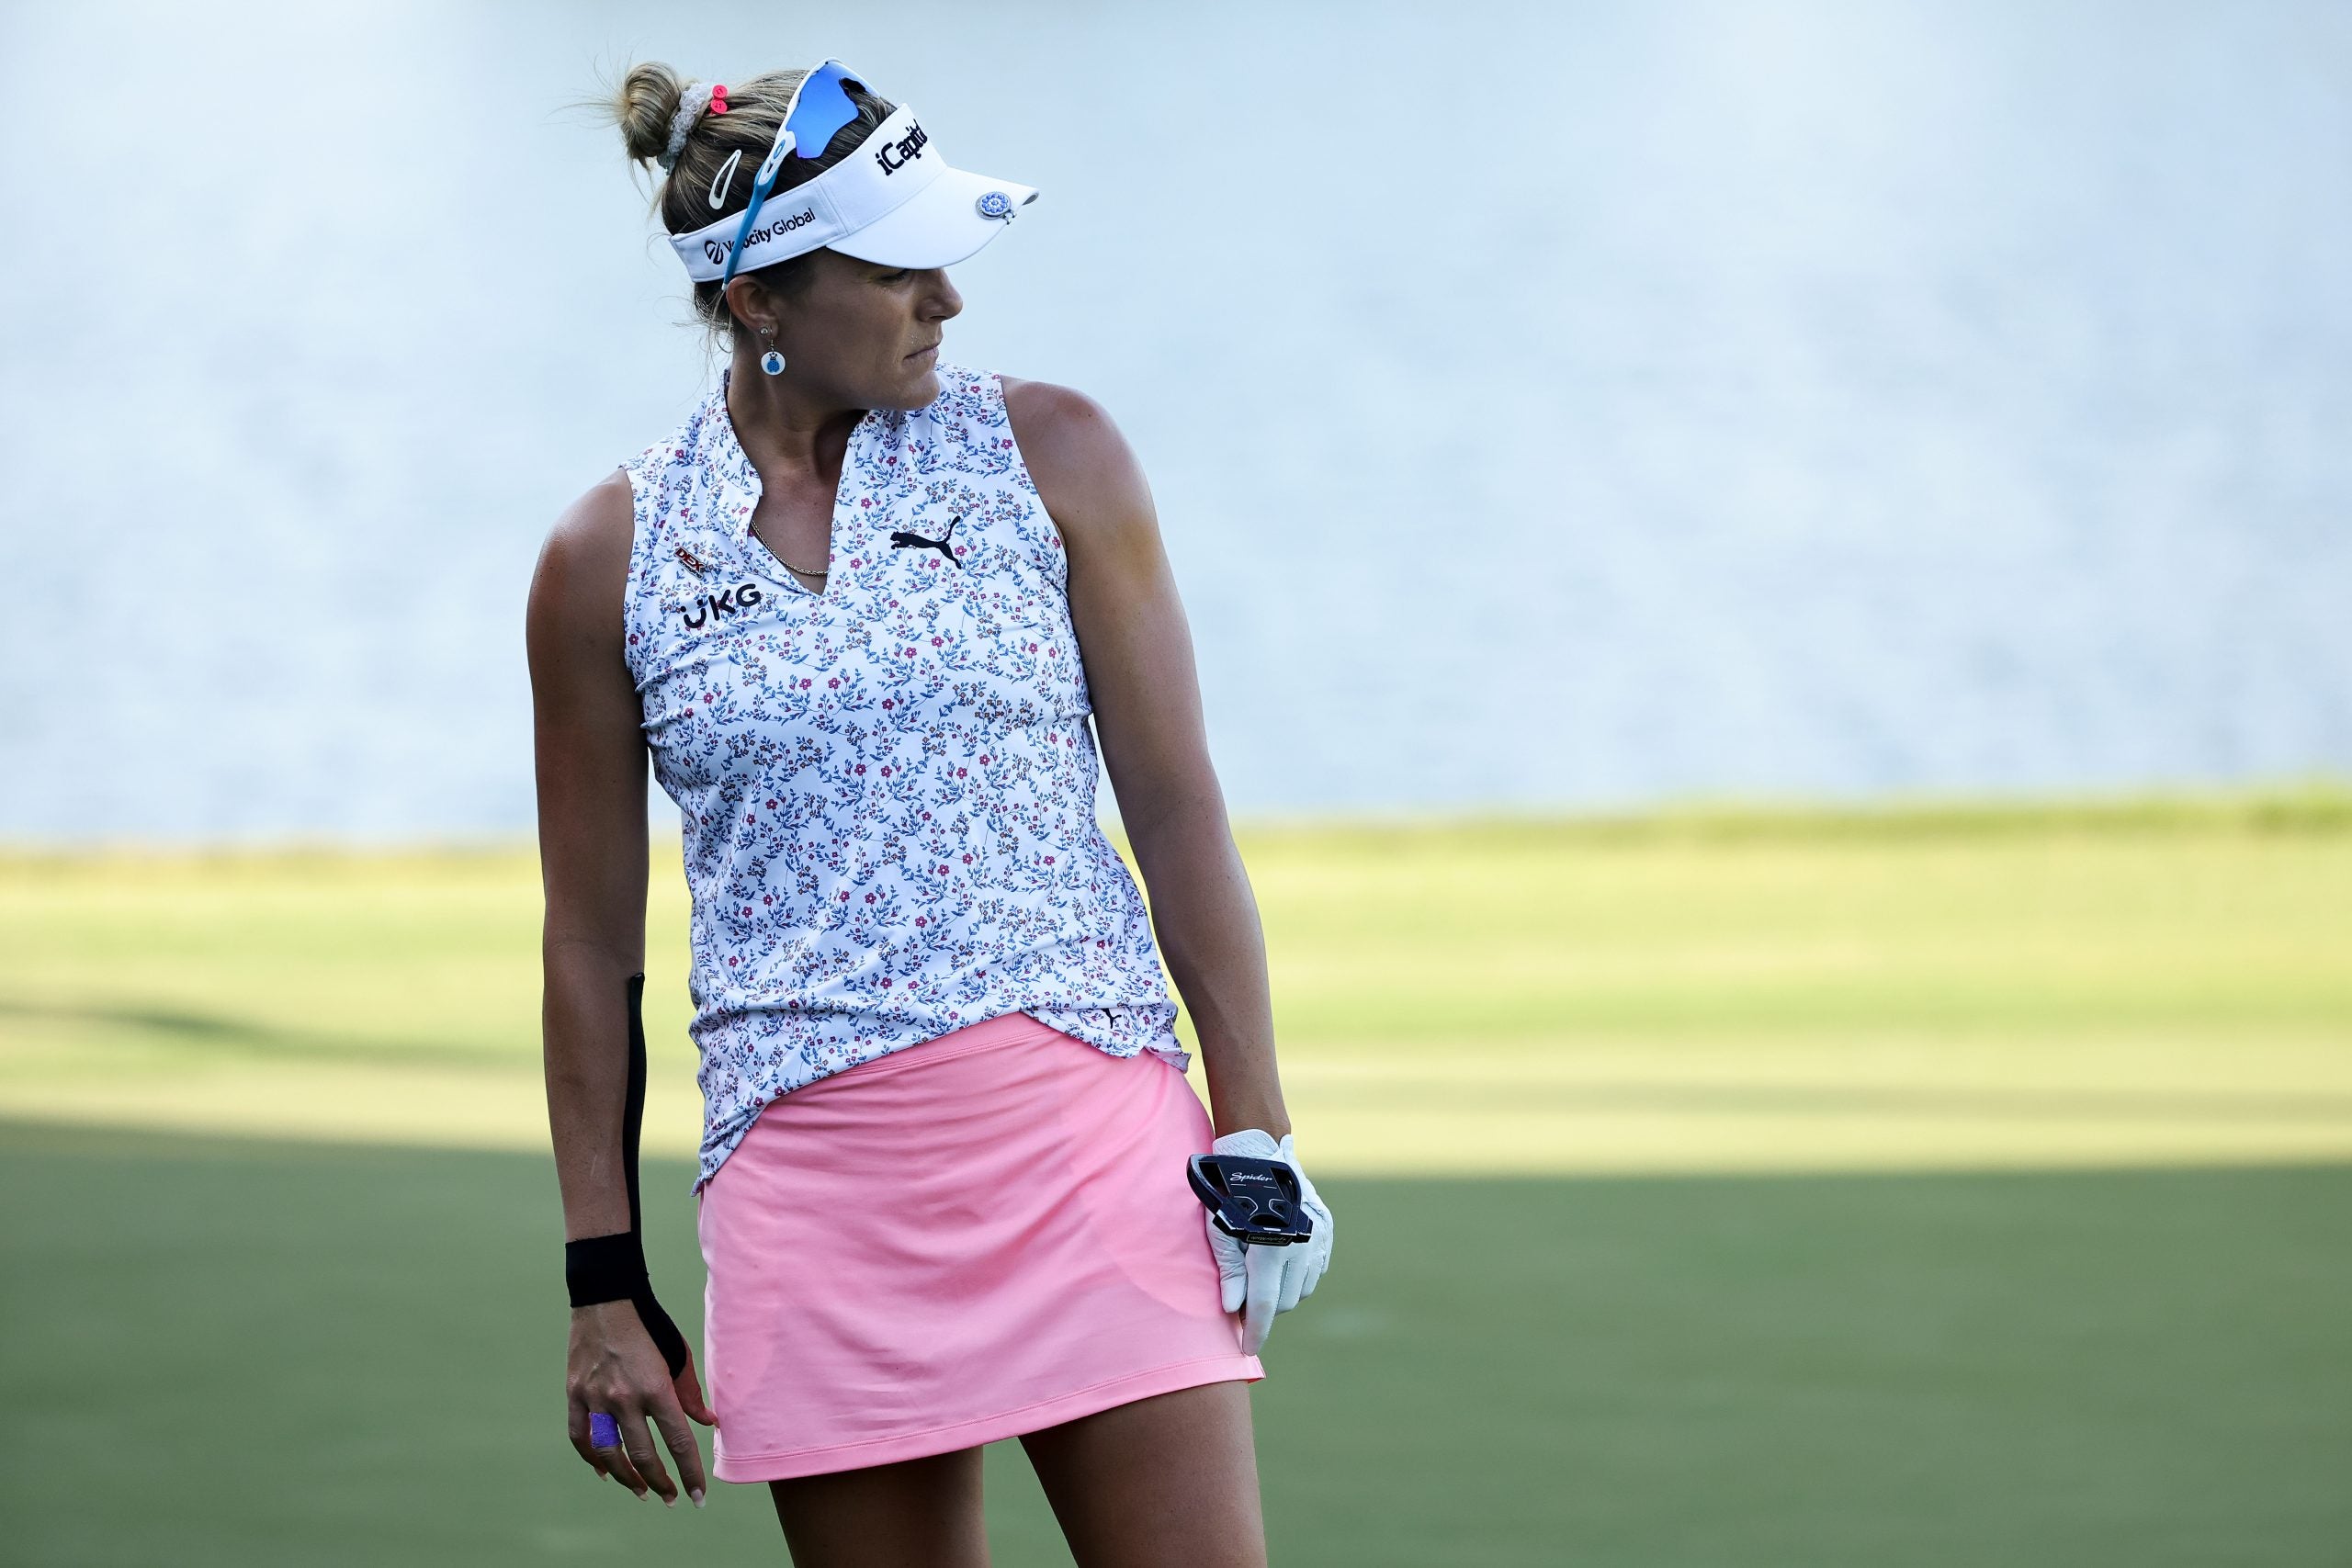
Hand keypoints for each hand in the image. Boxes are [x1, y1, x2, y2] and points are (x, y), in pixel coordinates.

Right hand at [566, 1299, 719, 1507]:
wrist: (606, 1299)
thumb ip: (691, 1393)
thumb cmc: (650, 1325)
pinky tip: (605, 1472)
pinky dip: (592, 1459)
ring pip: (609, 1454)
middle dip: (660, 1483)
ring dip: (627, 1478)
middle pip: (643, 1455)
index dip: (690, 1473)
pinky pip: (580, 1437)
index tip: (698, 1497)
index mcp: (655, 1387)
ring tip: (642, 1491)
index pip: (678, 1442)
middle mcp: (624, 1397)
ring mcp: (595, 1397)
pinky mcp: (574, 1394)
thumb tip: (707, 1424)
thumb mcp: (678, 1355)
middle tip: (671, 1499)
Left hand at [1204, 1128, 1333, 1354]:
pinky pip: (1315, 1270)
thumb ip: (1228, 1272)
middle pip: (1284, 1302)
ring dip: (1281, 1292)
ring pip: (1301, 1289)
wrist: (1261, 1155)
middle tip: (1242, 1300)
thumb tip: (1232, 1309)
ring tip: (1259, 1276)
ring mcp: (1317, 1238)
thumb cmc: (1231, 1194)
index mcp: (1270, 1246)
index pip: (1264, 1304)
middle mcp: (1300, 1244)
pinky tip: (1280, 1263)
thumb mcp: (1219, 1231)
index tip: (1246, 1349)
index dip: (1255, 1331)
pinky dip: (1298, 1276)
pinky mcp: (1326, 1231)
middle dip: (1263, 1308)